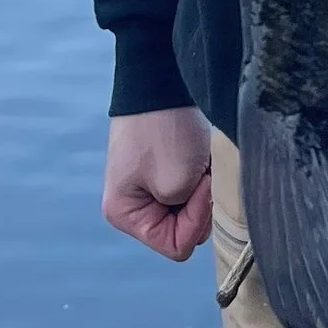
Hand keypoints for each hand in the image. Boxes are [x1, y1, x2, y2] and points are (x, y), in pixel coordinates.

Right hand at [103, 105, 213, 259]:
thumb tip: (203, 216)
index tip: (200, 186)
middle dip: (200, 203)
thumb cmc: (165, 132)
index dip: (196, 222)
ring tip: (198, 160)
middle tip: (200, 171)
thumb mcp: (178, 184)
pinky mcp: (165, 169)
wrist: (161, 80)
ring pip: (192, 209)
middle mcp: (133, 205)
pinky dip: (202, 174)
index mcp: (124, 215)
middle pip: (185, 230)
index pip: (175, 246)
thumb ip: (191, 217)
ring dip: (203, 187)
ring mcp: (148, 187)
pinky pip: (193, 188)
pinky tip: (199, 155)